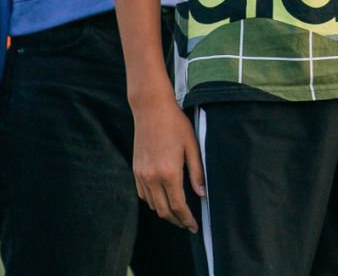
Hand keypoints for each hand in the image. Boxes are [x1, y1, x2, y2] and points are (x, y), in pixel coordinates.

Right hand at [131, 94, 203, 229]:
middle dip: (176, 221)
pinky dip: (153, 202)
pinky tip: (163, 199)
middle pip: (164, 210)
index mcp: (169, 172)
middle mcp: (153, 177)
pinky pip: (143, 195)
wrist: (150, 109)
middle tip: (187, 224)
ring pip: (152, 205)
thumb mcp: (192, 146)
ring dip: (165, 212)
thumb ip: (197, 172)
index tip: (194, 226)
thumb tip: (202, 194)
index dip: (187, 219)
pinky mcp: (135, 170)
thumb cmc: (175, 124)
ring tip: (178, 213)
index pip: (178, 206)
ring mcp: (142, 175)